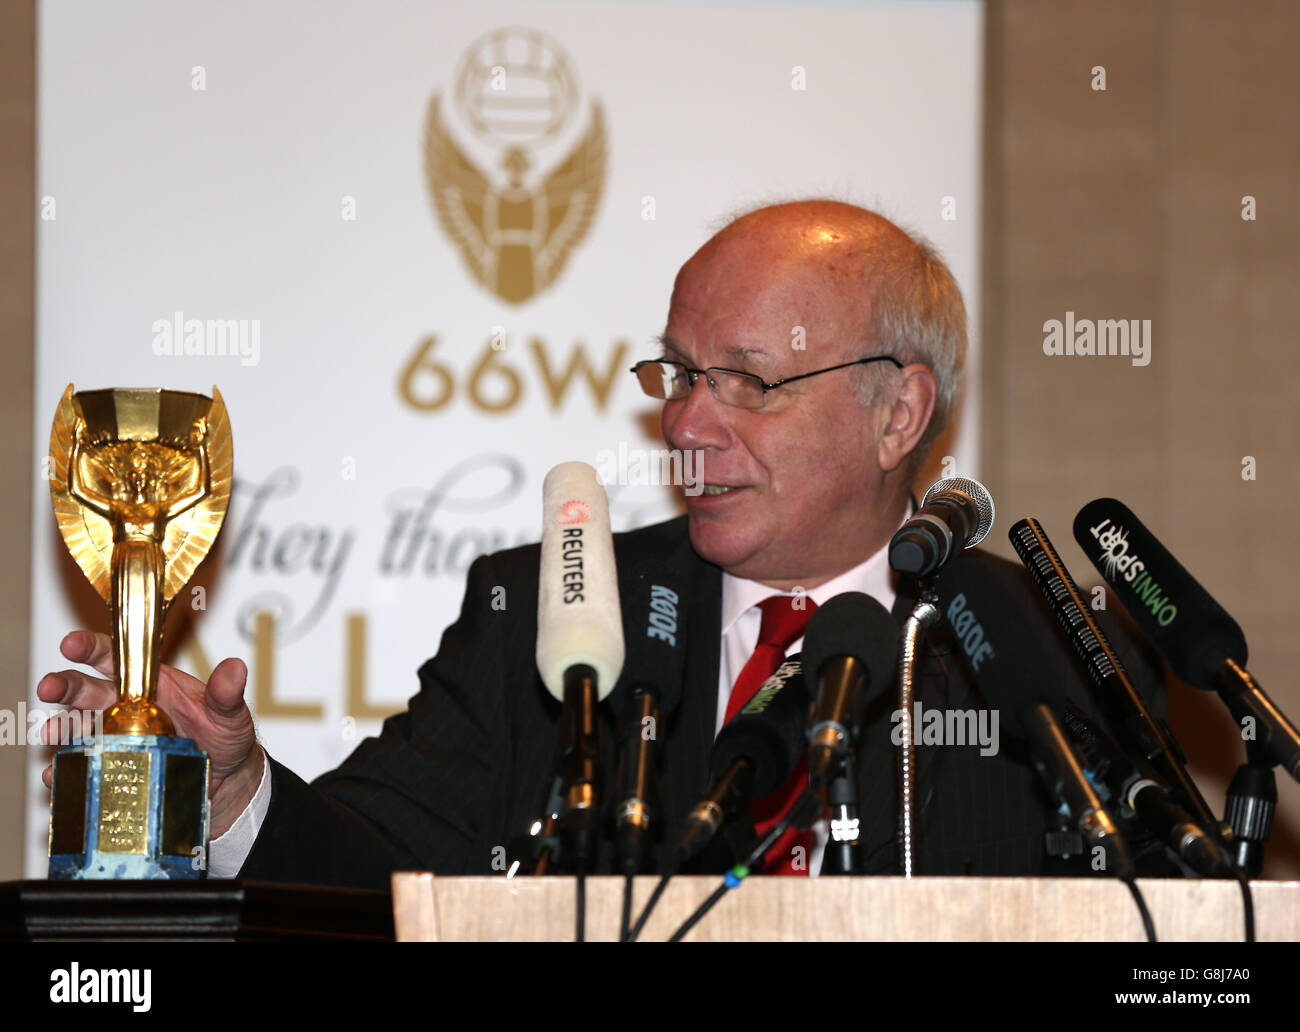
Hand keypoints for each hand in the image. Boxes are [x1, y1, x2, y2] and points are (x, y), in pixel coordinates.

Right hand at [37, 630, 263, 838]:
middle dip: (64, 685)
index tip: (72, 644)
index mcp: (151, 682)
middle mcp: (125, 706)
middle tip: (48, 687)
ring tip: (51, 736)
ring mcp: (116, 738)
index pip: (117, 656)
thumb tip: (235, 667)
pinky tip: (59, 775)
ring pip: (78, 728)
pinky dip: (69, 771)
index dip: (91, 646)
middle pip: (86, 690)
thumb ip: (227, 693)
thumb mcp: (229, 714)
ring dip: (60, 729)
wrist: (226, 781)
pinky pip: (85, 767)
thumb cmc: (225, 737)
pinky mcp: (113, 767)